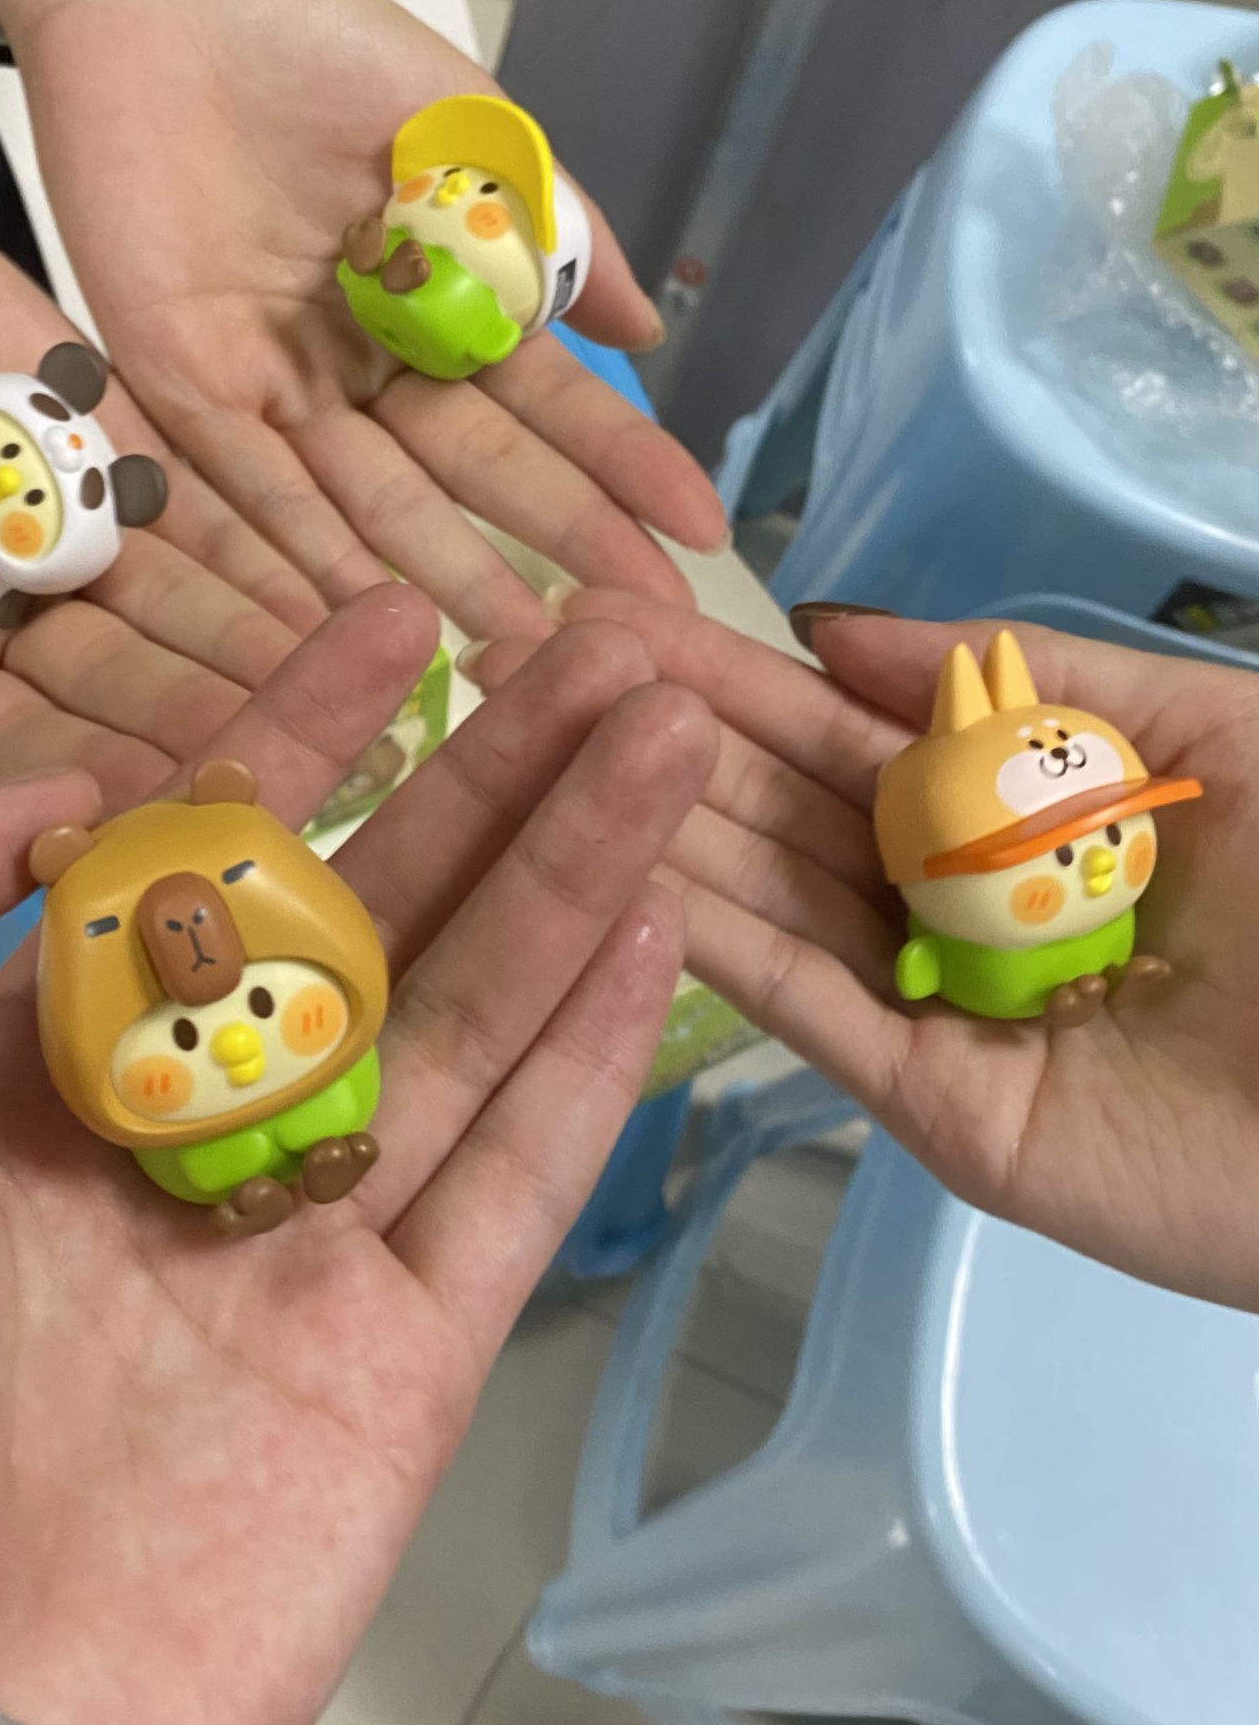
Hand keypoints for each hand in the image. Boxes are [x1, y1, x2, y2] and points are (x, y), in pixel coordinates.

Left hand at [0, 0, 726, 644]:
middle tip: (628, 643)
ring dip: (439, 583)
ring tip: (518, 661)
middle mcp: (364, 366)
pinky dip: (302, 560)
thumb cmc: (316, 43)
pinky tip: (365, 624)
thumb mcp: (466, 126)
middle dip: (551, 553)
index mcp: (438, 300)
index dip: (620, 470)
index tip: (699, 539)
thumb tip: (652, 327)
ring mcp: (276, 389)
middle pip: (467, 478)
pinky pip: (250, 493)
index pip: (545, 405)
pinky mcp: (182, 394)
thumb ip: (553, 232)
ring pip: (368, 507)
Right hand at [0, 130, 325, 804]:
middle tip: (297, 750)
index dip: (92, 773)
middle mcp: (13, 632)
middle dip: (201, 714)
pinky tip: (335, 586)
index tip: (168, 803)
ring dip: (254, 644)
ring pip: (175, 610)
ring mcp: (76, 547)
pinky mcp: (124, 464)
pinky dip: (264, 550)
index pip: (20, 745)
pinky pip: (204, 516)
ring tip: (341, 680)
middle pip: (116, 686)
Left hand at [0, 584, 714, 1724]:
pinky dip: (592, 1053)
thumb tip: (55, 793)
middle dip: (483, 778)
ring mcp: (304, 1255)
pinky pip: (515, 1180)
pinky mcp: (400, 1369)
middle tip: (601, 644)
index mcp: (37, 1075)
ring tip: (667, 730)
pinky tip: (651, 918)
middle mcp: (186, 1144)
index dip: (302, 732)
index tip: (396, 621)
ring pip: (470, 1023)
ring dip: (571, 871)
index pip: (196, 861)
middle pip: (368, 920)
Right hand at [525, 592, 1258, 1308]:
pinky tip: (618, 870)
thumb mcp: (1211, 734)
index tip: (617, 613)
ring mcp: (934, 1018)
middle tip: (534, 658)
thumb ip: (1038, 675)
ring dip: (657, 823)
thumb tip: (839, 630)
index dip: (736, 678)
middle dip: (663, 734)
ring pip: (772, 906)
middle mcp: (948, 915)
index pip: (844, 740)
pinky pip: (812, 1014)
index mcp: (1009, 824)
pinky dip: (712, 944)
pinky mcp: (934, 1111)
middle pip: (783, 815)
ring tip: (545, 740)